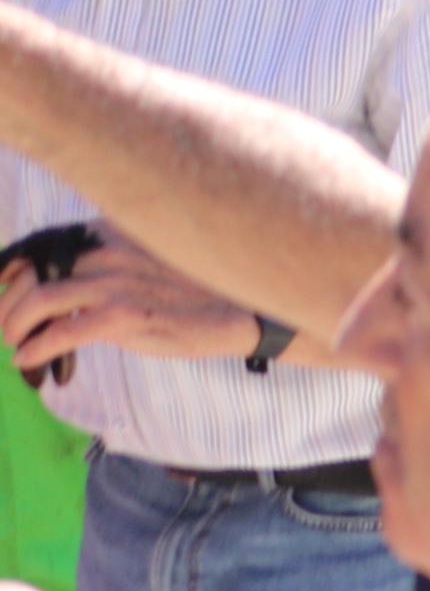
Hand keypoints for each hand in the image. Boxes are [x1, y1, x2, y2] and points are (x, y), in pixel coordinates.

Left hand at [4, 235, 259, 377]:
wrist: (244, 310)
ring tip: (16, 343)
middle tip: (8, 326)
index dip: (11, 268)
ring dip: (13, 326)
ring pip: (35, 300)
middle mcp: (108, 249)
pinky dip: (34, 348)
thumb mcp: (149, 257)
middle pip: (30, 272)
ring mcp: (115, 282)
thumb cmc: (196, 288)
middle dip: (7, 303)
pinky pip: (59, 332)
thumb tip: (63, 282)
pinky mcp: (123, 317)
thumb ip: (108, 258)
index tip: (3, 287)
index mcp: (112, 231)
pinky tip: (29, 359)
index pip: (41, 244)